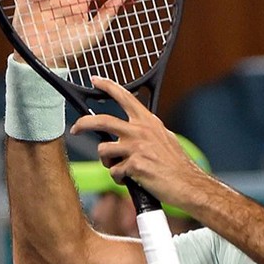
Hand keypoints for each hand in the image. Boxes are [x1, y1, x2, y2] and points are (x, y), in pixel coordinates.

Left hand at [69, 77, 207, 207]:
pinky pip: (114, 172)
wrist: (188, 184)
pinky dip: (120, 178)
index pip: (125, 97)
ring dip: (107, 162)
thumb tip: (131, 131)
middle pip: (101, 121)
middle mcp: (141, 131)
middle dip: (83, 124)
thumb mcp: (165, 139)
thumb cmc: (177, 166)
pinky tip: (133, 180)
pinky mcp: (134, 165)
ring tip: (120, 168)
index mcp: (148, 122)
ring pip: (103, 150)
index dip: (108, 86)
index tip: (95, 80)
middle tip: (75, 129)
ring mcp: (136, 147)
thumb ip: (147, 132)